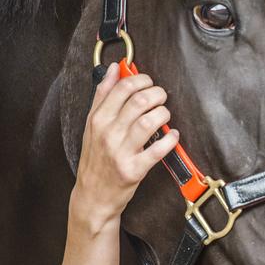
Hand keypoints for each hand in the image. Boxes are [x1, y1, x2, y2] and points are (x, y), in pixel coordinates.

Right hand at [71, 63, 178, 228]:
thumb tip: (113, 68)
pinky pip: (158, 150)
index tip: (149, 82)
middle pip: (139, 101)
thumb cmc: (96, 158)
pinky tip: (172, 135)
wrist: (93, 196)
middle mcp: (108, 133)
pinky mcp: (134, 170)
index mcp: (97, 119)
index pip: (122, 87)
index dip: (141, 79)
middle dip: (157, 94)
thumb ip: (103, 95)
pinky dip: (170, 139)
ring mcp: (121, 152)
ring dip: (163, 114)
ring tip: (165, 115)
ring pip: (149, 122)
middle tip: (161, 97)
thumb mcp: (92, 124)